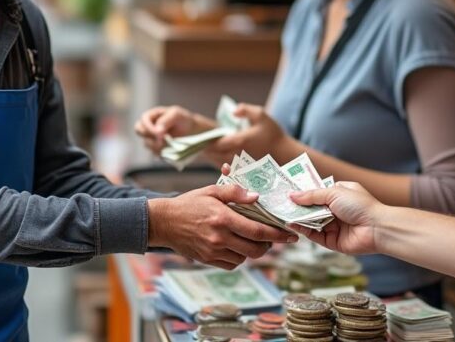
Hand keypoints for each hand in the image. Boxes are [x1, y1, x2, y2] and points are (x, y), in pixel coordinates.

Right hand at [133, 105, 206, 154]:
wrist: (193, 132)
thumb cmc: (183, 120)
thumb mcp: (177, 114)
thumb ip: (166, 120)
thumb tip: (157, 131)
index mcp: (151, 116)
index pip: (142, 121)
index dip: (148, 128)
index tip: (159, 134)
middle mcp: (148, 127)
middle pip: (139, 131)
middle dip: (150, 136)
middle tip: (162, 140)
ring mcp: (152, 139)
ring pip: (148, 145)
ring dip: (158, 146)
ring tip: (171, 144)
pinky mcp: (157, 150)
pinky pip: (155, 153)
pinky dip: (163, 152)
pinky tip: (171, 149)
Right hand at [148, 184, 297, 269]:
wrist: (163, 221)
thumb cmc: (189, 203)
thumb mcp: (211, 191)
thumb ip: (235, 192)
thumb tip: (257, 197)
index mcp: (223, 218)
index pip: (258, 231)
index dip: (277, 235)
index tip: (290, 235)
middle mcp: (219, 237)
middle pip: (256, 249)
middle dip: (269, 245)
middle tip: (272, 238)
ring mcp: (213, 251)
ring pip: (245, 258)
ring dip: (252, 250)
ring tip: (250, 238)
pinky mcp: (207, 260)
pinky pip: (232, 264)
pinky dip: (238, 257)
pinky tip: (235, 245)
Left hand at [206, 103, 292, 165]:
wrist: (284, 153)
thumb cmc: (272, 133)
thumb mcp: (262, 115)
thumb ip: (246, 110)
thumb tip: (234, 111)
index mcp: (240, 141)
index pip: (217, 143)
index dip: (206, 141)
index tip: (199, 137)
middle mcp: (237, 154)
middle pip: (214, 154)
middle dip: (205, 149)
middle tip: (196, 143)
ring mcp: (240, 164)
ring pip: (218, 162)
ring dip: (210, 156)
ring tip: (203, 149)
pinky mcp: (242, 170)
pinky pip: (225, 168)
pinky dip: (217, 162)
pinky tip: (214, 156)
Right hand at [288, 182, 383, 254]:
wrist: (377, 228)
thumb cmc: (360, 205)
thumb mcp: (334, 192)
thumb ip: (312, 195)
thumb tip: (292, 195)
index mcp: (338, 194)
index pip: (316, 193)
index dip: (302, 193)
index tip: (286, 191)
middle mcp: (334, 210)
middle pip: (311, 208)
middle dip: (297, 206)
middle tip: (278, 204)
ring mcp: (333, 226)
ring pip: (310, 222)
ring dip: (298, 218)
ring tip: (282, 213)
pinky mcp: (331, 241)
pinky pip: (314, 235)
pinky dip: (303, 230)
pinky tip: (292, 224)